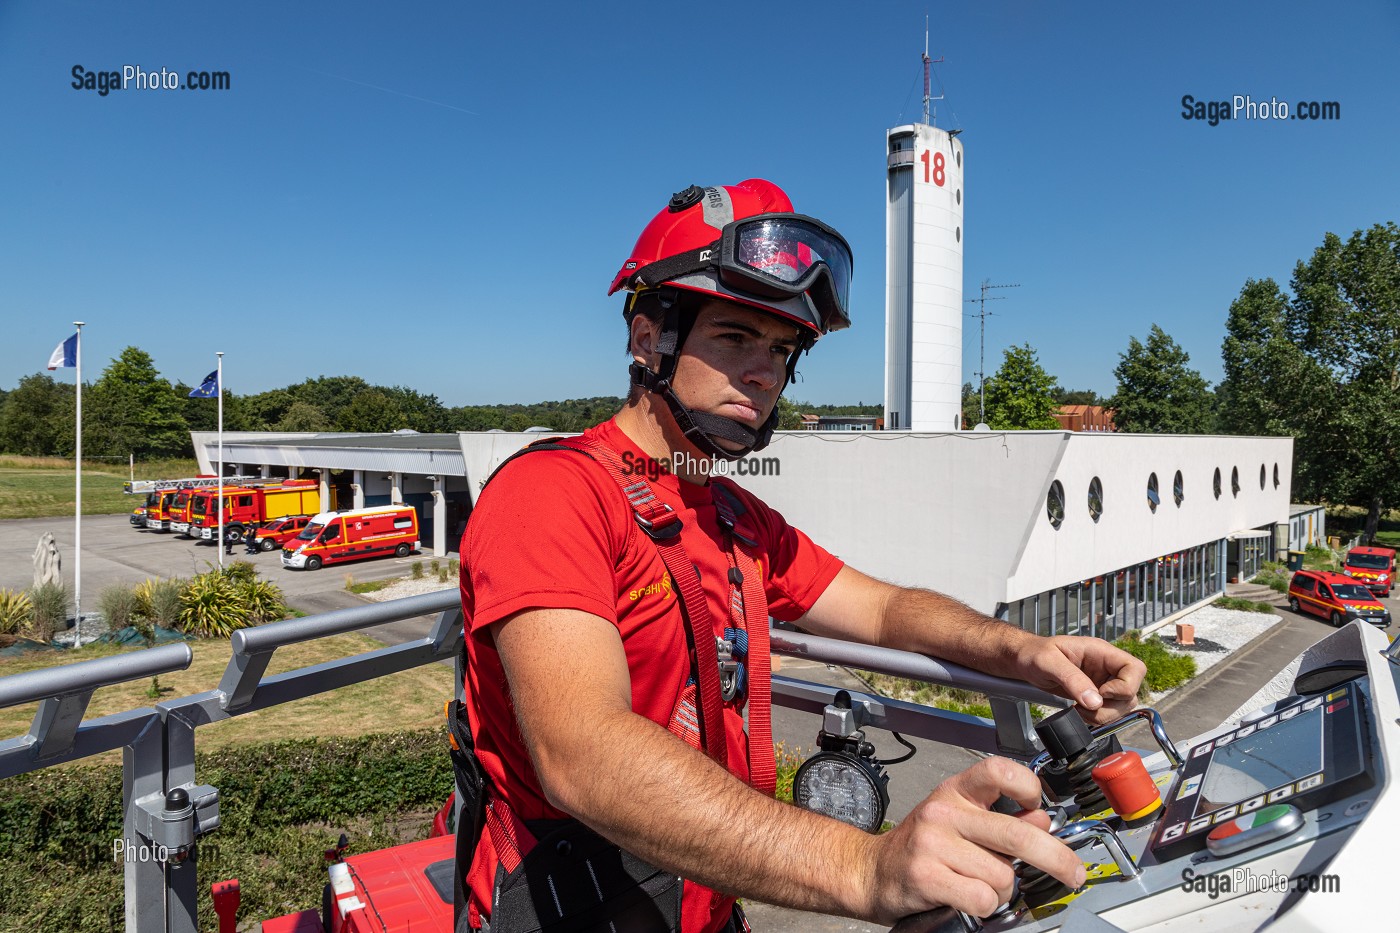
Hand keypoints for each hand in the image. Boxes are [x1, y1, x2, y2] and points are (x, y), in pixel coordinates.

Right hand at [863, 757, 1085, 921]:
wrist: (872, 872)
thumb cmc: (922, 846)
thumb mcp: (959, 820)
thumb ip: (1000, 818)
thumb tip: (1042, 819)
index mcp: (956, 791)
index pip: (998, 770)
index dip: (1028, 786)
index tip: (1041, 806)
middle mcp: (944, 811)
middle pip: (1017, 833)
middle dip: (1055, 858)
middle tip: (1073, 873)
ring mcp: (933, 843)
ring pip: (1002, 875)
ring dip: (1002, 890)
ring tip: (980, 885)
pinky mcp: (926, 876)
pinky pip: (982, 898)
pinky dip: (984, 906)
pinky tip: (967, 899)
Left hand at [1014, 636, 1145, 726]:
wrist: (1024, 661)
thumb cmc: (1034, 653)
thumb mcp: (1048, 661)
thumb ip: (1071, 679)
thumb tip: (1095, 701)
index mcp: (1100, 652)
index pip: (1135, 668)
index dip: (1125, 686)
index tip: (1102, 693)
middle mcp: (1106, 667)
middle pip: (1131, 692)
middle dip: (1112, 706)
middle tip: (1086, 707)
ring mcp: (1102, 682)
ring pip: (1123, 705)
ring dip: (1104, 715)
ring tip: (1080, 710)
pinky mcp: (1095, 695)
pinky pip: (1108, 711)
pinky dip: (1097, 718)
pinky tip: (1080, 712)